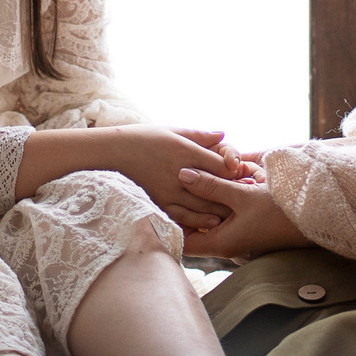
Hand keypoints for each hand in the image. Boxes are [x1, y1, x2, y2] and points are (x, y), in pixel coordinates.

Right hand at [17, 125, 242, 228]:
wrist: (108, 155)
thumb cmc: (141, 139)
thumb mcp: (171, 130)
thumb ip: (199, 135)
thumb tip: (224, 135)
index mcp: (184, 151)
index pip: (221, 164)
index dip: (237, 170)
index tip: (245, 173)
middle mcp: (178, 174)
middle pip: (216, 189)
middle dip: (233, 193)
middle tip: (248, 196)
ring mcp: (168, 192)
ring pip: (203, 208)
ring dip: (221, 211)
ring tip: (234, 213)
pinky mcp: (158, 205)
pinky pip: (183, 219)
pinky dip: (200, 223)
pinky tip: (211, 224)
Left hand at [175, 167, 309, 258]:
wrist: (314, 215)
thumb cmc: (279, 212)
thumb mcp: (242, 196)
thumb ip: (211, 185)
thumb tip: (181, 174)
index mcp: (220, 243)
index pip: (182, 240)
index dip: (168, 221)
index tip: (159, 197)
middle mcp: (225, 240)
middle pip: (192, 226)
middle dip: (181, 205)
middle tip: (166, 182)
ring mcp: (235, 230)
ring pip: (207, 214)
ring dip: (199, 197)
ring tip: (184, 175)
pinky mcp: (243, 220)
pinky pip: (222, 207)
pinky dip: (217, 193)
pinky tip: (213, 177)